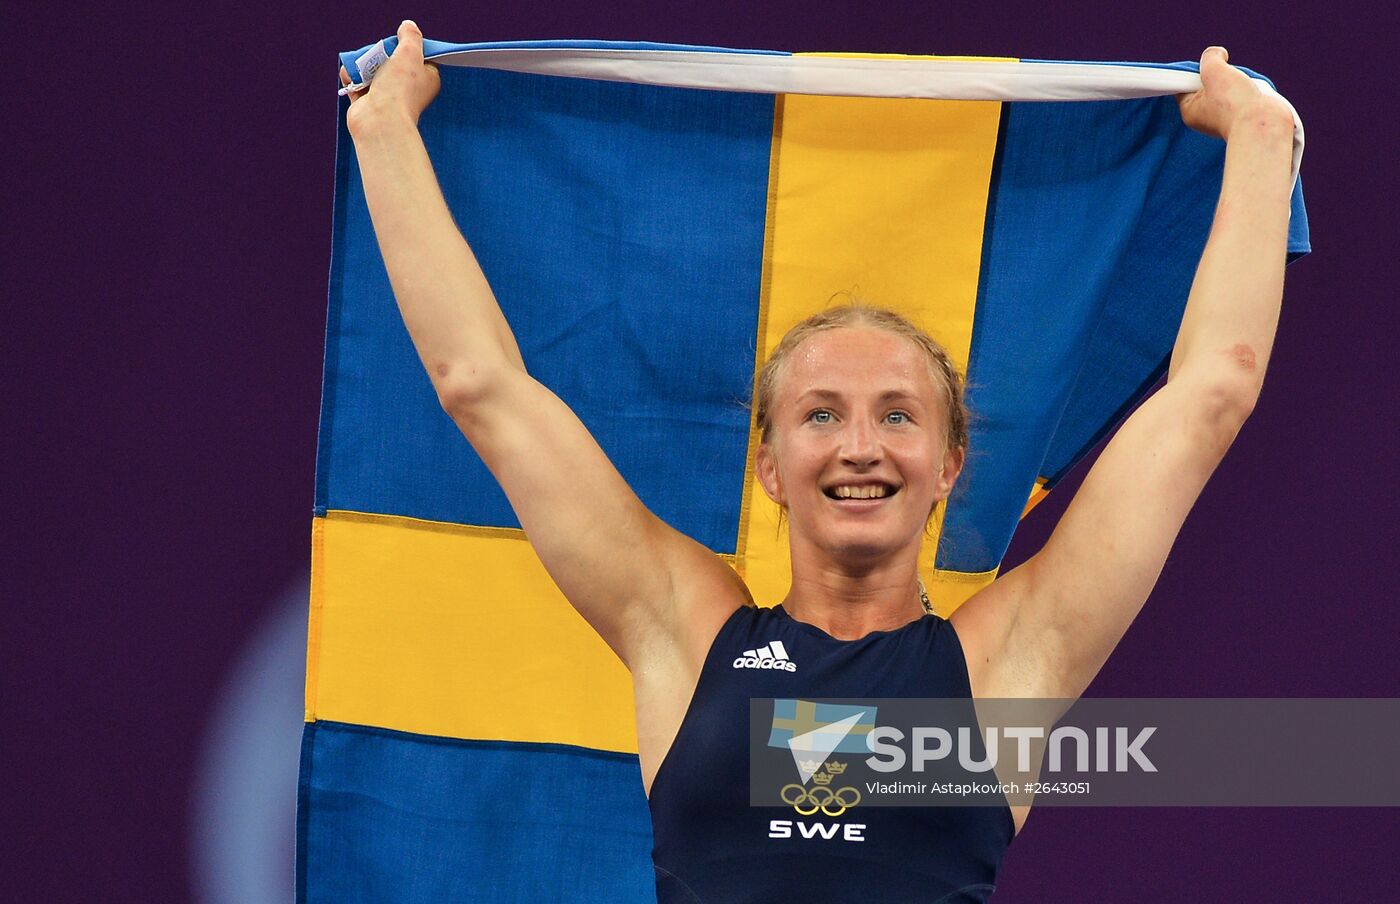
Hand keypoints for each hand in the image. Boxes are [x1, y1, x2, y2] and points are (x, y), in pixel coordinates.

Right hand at [340, 20, 440, 134]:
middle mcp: (409, 88)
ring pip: (372, 69)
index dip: (407, 47)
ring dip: (363, 66)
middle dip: (380, 54)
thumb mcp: (410, 53)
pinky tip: (352, 79)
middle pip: (391, 59)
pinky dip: (352, 78)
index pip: (418, 56)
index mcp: (427, 79)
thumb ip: (410, 36)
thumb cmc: (400, 90)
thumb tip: (408, 26)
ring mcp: (388, 95)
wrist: (379, 120)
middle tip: (379, 57)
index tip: (399, 46)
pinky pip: (357, 82)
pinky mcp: (368, 101)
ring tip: (363, 70)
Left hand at [1176, 47, 1292, 140]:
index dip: (1196, 71)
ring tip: (1243, 84)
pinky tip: (1254, 91)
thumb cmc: (1233, 102)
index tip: (1208, 68)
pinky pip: (1246, 93)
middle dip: (1220, 74)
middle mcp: (1205, 116)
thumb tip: (1218, 54)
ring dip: (1238, 79)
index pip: (1184, 85)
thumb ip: (1210, 57)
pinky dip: (1251, 87)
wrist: (1263, 123)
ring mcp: (1226, 116)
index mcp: (1189, 110)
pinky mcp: (1246, 114)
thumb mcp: (1213, 70)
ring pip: (1229, 86)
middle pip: (1209, 83)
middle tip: (1227, 77)